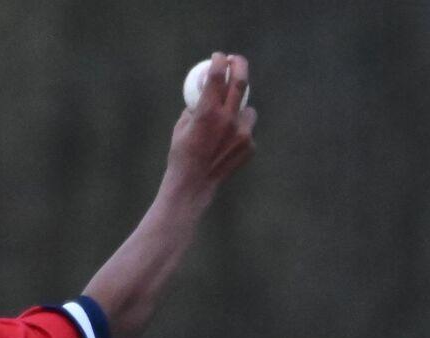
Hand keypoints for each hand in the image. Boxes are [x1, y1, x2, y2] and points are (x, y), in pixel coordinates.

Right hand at [167, 53, 256, 192]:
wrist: (192, 187)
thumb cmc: (181, 156)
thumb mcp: (180, 128)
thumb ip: (195, 108)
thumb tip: (204, 93)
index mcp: (207, 112)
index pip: (217, 75)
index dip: (218, 61)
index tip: (218, 57)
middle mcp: (228, 120)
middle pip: (241, 82)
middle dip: (239, 65)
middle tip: (235, 61)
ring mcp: (241, 133)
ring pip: (248, 110)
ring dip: (240, 109)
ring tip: (228, 121)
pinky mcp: (249, 146)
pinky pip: (246, 131)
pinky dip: (238, 133)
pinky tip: (226, 146)